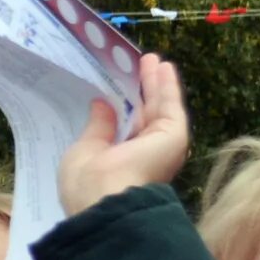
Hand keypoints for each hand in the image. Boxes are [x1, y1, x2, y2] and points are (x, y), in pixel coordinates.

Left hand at [57, 54, 189, 214]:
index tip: (117, 85)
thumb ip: (97, 128)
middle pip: (144, 114)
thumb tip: (100, 105)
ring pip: (159, 107)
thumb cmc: (88, 180)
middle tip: (139, 63)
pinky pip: (171, 106)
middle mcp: (144, 154)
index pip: (125, 128)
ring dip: (156, 82)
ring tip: (152, 58)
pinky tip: (164, 67)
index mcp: (121, 162)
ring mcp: (161, 145)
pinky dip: (168, 86)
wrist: (107, 200)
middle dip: (142, 89)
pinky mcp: (174, 136)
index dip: (123, 106)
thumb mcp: (85, 149)